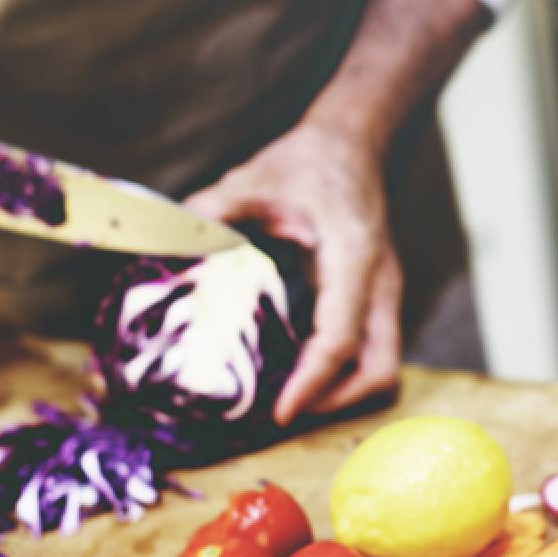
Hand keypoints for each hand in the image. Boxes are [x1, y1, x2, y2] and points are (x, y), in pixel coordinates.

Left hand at [187, 124, 400, 424]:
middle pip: (379, 368)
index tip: (281, 412)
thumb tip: (175, 242)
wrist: (351, 144)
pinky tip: (298, 372)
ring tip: (290, 402)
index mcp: (354, 256)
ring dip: (341, 393)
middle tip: (285, 413)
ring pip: (381, 366)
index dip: (313, 381)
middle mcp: (379, 282)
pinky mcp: (375, 300)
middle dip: (337, 402)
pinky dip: (340, 373)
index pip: (342, 336)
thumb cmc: (307, 162)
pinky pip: (369, 352)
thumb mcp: (255, 177)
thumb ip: (216, 207)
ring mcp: (383, 293)